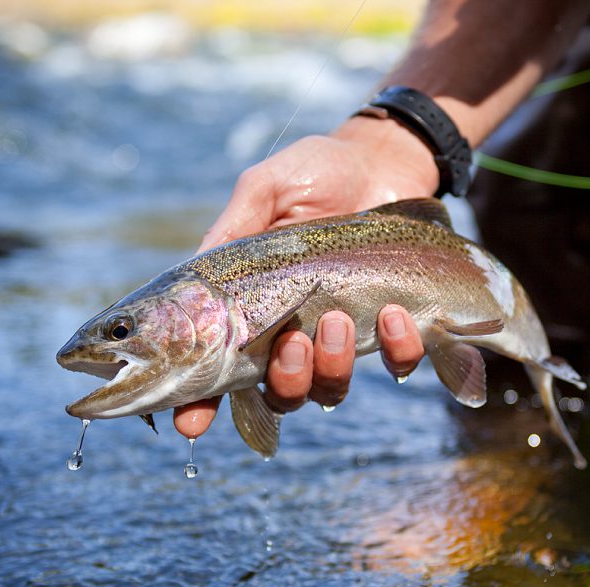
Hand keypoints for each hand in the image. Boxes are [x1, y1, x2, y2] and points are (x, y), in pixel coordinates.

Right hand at [173, 116, 434, 438]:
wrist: (384, 159)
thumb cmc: (316, 172)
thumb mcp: (265, 189)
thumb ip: (233, 227)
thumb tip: (198, 272)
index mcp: (254, 308)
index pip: (220, 369)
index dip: (202, 404)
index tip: (192, 423)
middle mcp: (295, 331)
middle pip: (279, 394)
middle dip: (285, 380)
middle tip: (294, 341)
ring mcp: (344, 335)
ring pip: (330, 389)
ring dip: (332, 366)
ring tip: (339, 321)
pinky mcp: (394, 327)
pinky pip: (397, 362)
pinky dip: (398, 348)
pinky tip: (396, 313)